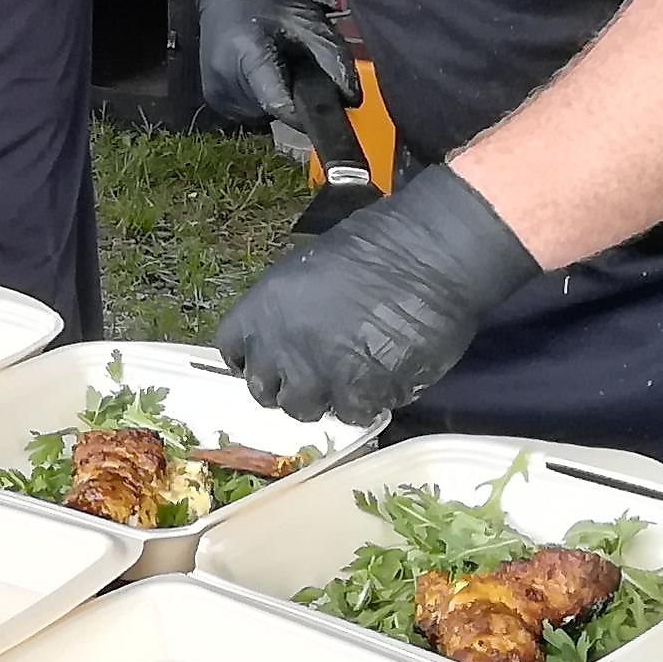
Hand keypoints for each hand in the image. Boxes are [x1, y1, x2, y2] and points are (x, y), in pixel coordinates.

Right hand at [193, 0, 357, 150]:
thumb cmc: (270, 3)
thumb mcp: (310, 22)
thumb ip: (333, 59)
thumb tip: (352, 99)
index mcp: (247, 56)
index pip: (279, 105)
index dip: (306, 113)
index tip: (324, 109)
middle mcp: (224, 80)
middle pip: (273, 112)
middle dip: (292, 98)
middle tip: (295, 69)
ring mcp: (215, 92)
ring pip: (261, 116)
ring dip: (275, 99)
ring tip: (275, 67)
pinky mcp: (213, 99)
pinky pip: (248, 112)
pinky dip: (260, 99)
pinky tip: (261, 74)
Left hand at [216, 165, 534, 429]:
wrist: (429, 255)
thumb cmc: (377, 247)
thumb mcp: (307, 269)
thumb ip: (286, 310)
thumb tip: (286, 335)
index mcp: (262, 308)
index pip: (233, 350)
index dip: (254, 358)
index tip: (273, 360)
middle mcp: (280, 345)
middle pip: (264, 390)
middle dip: (287, 384)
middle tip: (317, 373)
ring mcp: (317, 373)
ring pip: (303, 409)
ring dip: (324, 398)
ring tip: (351, 377)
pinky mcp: (358, 392)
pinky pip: (350, 414)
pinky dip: (364, 402)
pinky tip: (381, 379)